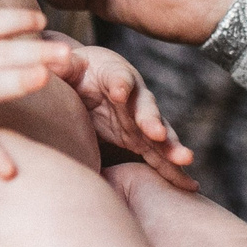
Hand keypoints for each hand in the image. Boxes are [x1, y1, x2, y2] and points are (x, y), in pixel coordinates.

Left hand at [54, 40, 196, 189]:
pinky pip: (160, 156)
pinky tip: (190, 186)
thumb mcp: (69, 65)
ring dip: (171, 147)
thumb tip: (57, 60)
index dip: (120, 83)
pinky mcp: (142, 140)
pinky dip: (174, 171)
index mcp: (114, 73)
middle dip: (152, 120)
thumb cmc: (78, 71)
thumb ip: (64, 66)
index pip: (118, 77)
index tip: (119, 91)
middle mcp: (135, 96)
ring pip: (160, 134)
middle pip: (146, 107)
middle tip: (156, 132)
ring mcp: (141, 120)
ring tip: (184, 159)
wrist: (88, 81)